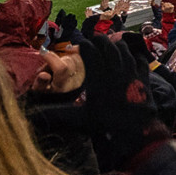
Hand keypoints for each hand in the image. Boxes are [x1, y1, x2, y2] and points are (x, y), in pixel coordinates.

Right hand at [34, 34, 164, 172]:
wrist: (136, 133)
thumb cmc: (104, 125)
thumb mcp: (77, 119)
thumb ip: (54, 115)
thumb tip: (30, 116)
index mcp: (98, 75)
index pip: (90, 51)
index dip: (83, 46)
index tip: (77, 46)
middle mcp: (116, 68)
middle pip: (108, 45)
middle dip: (99, 41)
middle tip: (92, 41)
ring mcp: (132, 71)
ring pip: (125, 49)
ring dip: (116, 45)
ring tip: (109, 47)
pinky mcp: (145, 77)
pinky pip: (141, 59)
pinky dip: (134, 56)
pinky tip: (130, 59)